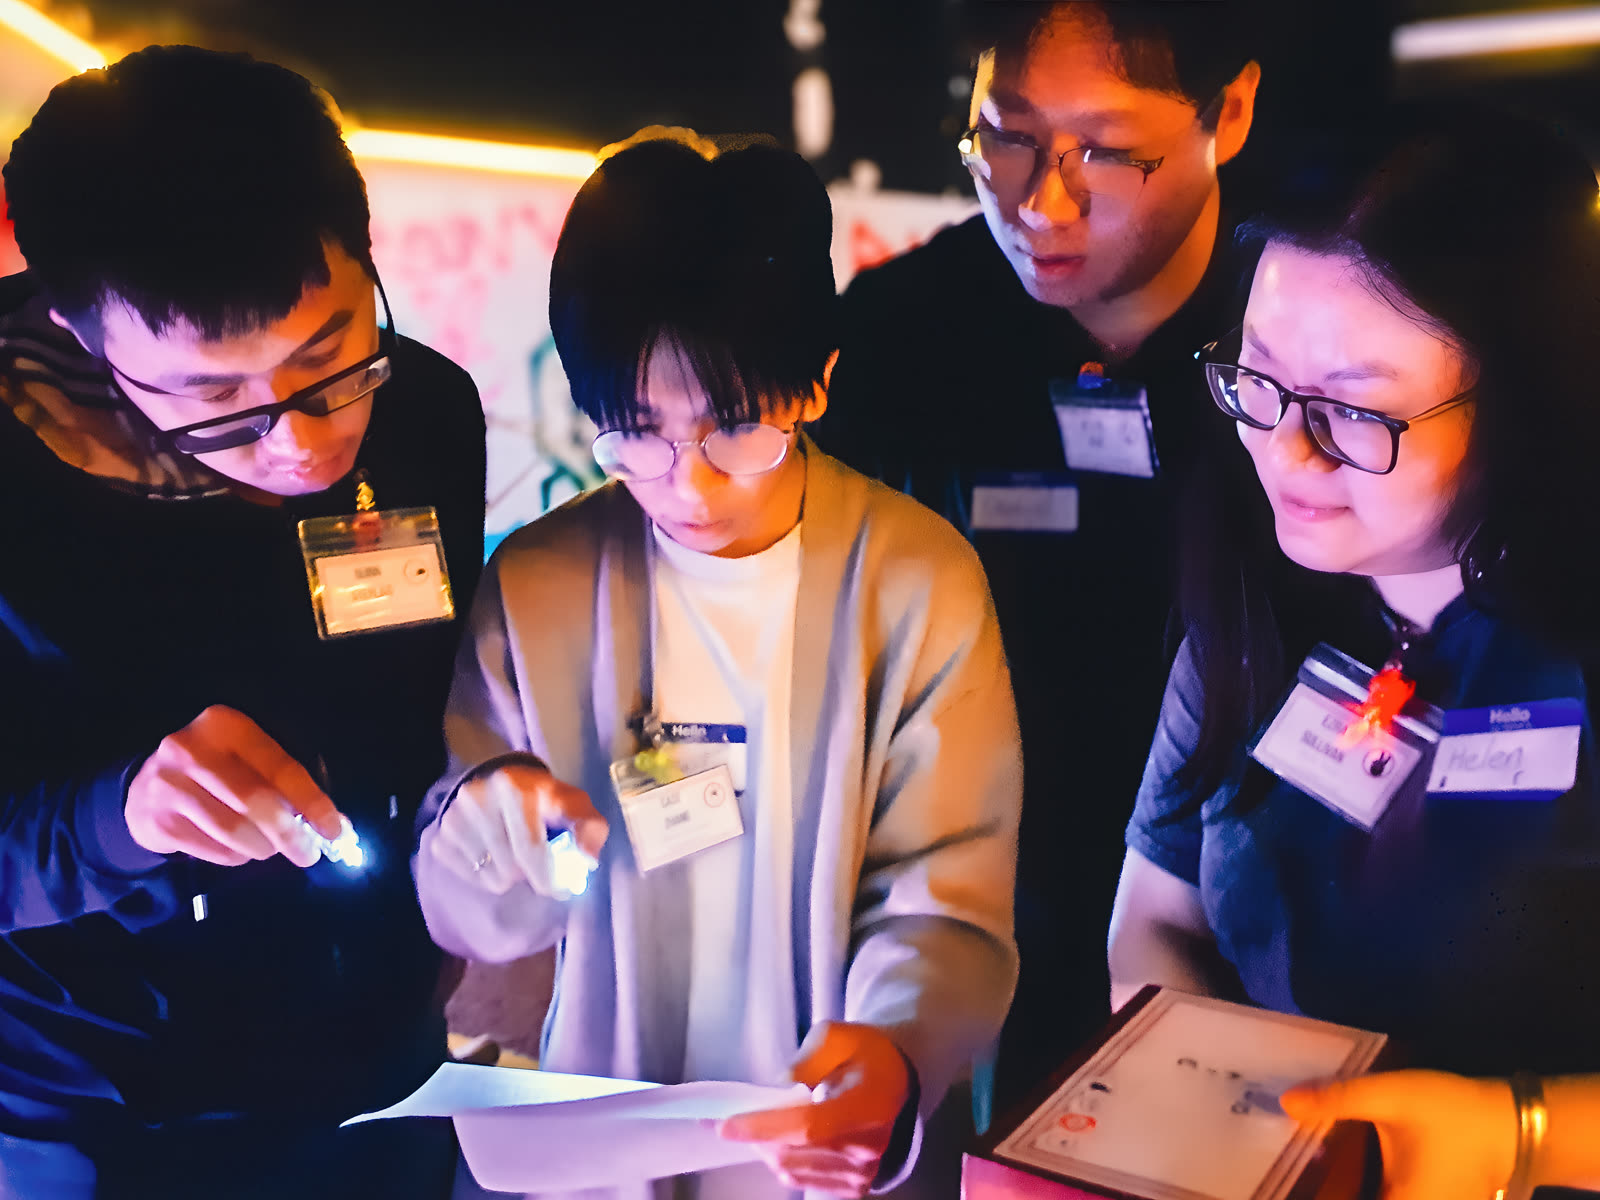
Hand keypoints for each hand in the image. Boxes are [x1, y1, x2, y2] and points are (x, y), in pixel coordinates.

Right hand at [125, 705, 342, 867]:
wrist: (145, 787)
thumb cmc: (216, 771)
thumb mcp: (248, 759)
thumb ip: (286, 784)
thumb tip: (332, 824)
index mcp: (227, 725)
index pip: (281, 767)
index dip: (312, 802)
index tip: (335, 830)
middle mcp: (193, 749)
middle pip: (256, 801)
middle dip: (290, 834)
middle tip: (308, 854)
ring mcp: (169, 785)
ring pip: (234, 831)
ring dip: (262, 847)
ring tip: (268, 848)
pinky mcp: (157, 820)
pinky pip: (212, 849)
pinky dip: (235, 856)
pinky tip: (237, 849)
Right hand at [430, 761, 607, 895]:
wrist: (505, 786)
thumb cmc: (546, 802)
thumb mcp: (576, 806)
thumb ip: (590, 830)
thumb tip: (586, 860)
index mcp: (514, 787)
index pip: (530, 849)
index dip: (550, 877)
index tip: (561, 890)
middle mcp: (478, 798)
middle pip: (511, 869)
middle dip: (532, 876)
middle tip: (541, 871)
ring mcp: (454, 818)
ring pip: (492, 879)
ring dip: (511, 877)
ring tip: (517, 857)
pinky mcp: (441, 836)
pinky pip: (469, 878)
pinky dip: (487, 876)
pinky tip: (496, 858)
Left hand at [719, 1021, 911, 1197]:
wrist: (897, 1079)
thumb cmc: (864, 1052)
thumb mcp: (836, 1035)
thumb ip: (808, 1059)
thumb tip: (780, 1087)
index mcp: (870, 1104)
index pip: (810, 1125)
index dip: (766, 1127)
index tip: (726, 1124)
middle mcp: (869, 1146)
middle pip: (795, 1152)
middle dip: (756, 1136)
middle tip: (732, 1117)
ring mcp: (863, 1172)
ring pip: (793, 1171)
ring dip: (766, 1149)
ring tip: (755, 1125)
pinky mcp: (854, 1187)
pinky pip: (803, 1181)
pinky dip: (783, 1161)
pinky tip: (778, 1140)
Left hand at [1281, 1070, 1516, 1199]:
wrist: (1512, 1125)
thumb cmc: (1452, 1114)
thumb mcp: (1391, 1098)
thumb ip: (1338, 1101)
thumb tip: (1286, 1102)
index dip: (1308, 1195)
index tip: (1274, 1186)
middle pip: (1345, 1199)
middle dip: (1319, 1190)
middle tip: (1278, 1171)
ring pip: (1362, 1199)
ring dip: (1336, 1189)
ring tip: (1297, 1170)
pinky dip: (1353, 1190)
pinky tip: (1330, 1172)